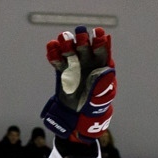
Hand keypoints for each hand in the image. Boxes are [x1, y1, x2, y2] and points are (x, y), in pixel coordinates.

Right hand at [41, 26, 116, 143]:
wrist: (77, 122)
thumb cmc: (93, 112)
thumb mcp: (101, 101)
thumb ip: (102, 86)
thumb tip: (106, 70)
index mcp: (101, 69)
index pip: (102, 52)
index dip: (100, 42)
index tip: (97, 34)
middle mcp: (88, 65)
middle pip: (85, 48)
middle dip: (82, 40)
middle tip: (79, 34)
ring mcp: (74, 68)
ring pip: (70, 51)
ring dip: (67, 43)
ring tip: (63, 39)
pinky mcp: (62, 73)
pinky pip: (57, 61)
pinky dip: (54, 54)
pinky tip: (51, 47)